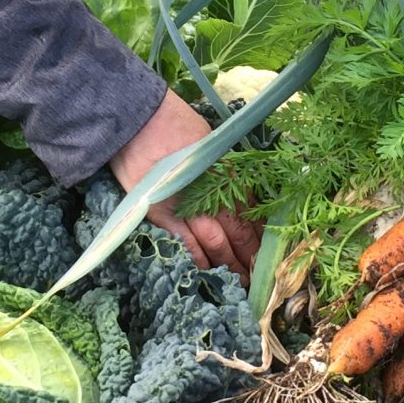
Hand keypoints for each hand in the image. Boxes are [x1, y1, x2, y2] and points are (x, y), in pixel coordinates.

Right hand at [109, 88, 261, 280]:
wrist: (137, 120)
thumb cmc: (174, 124)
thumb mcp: (210, 143)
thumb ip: (224, 171)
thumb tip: (239, 195)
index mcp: (228, 174)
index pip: (250, 212)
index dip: (259, 235)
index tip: (267, 253)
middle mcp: (213, 193)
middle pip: (237, 232)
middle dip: (248, 257)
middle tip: (258, 278)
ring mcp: (187, 206)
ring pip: (216, 244)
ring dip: (229, 264)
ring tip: (239, 282)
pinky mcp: (162, 214)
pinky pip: (186, 243)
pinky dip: (199, 259)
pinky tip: (209, 272)